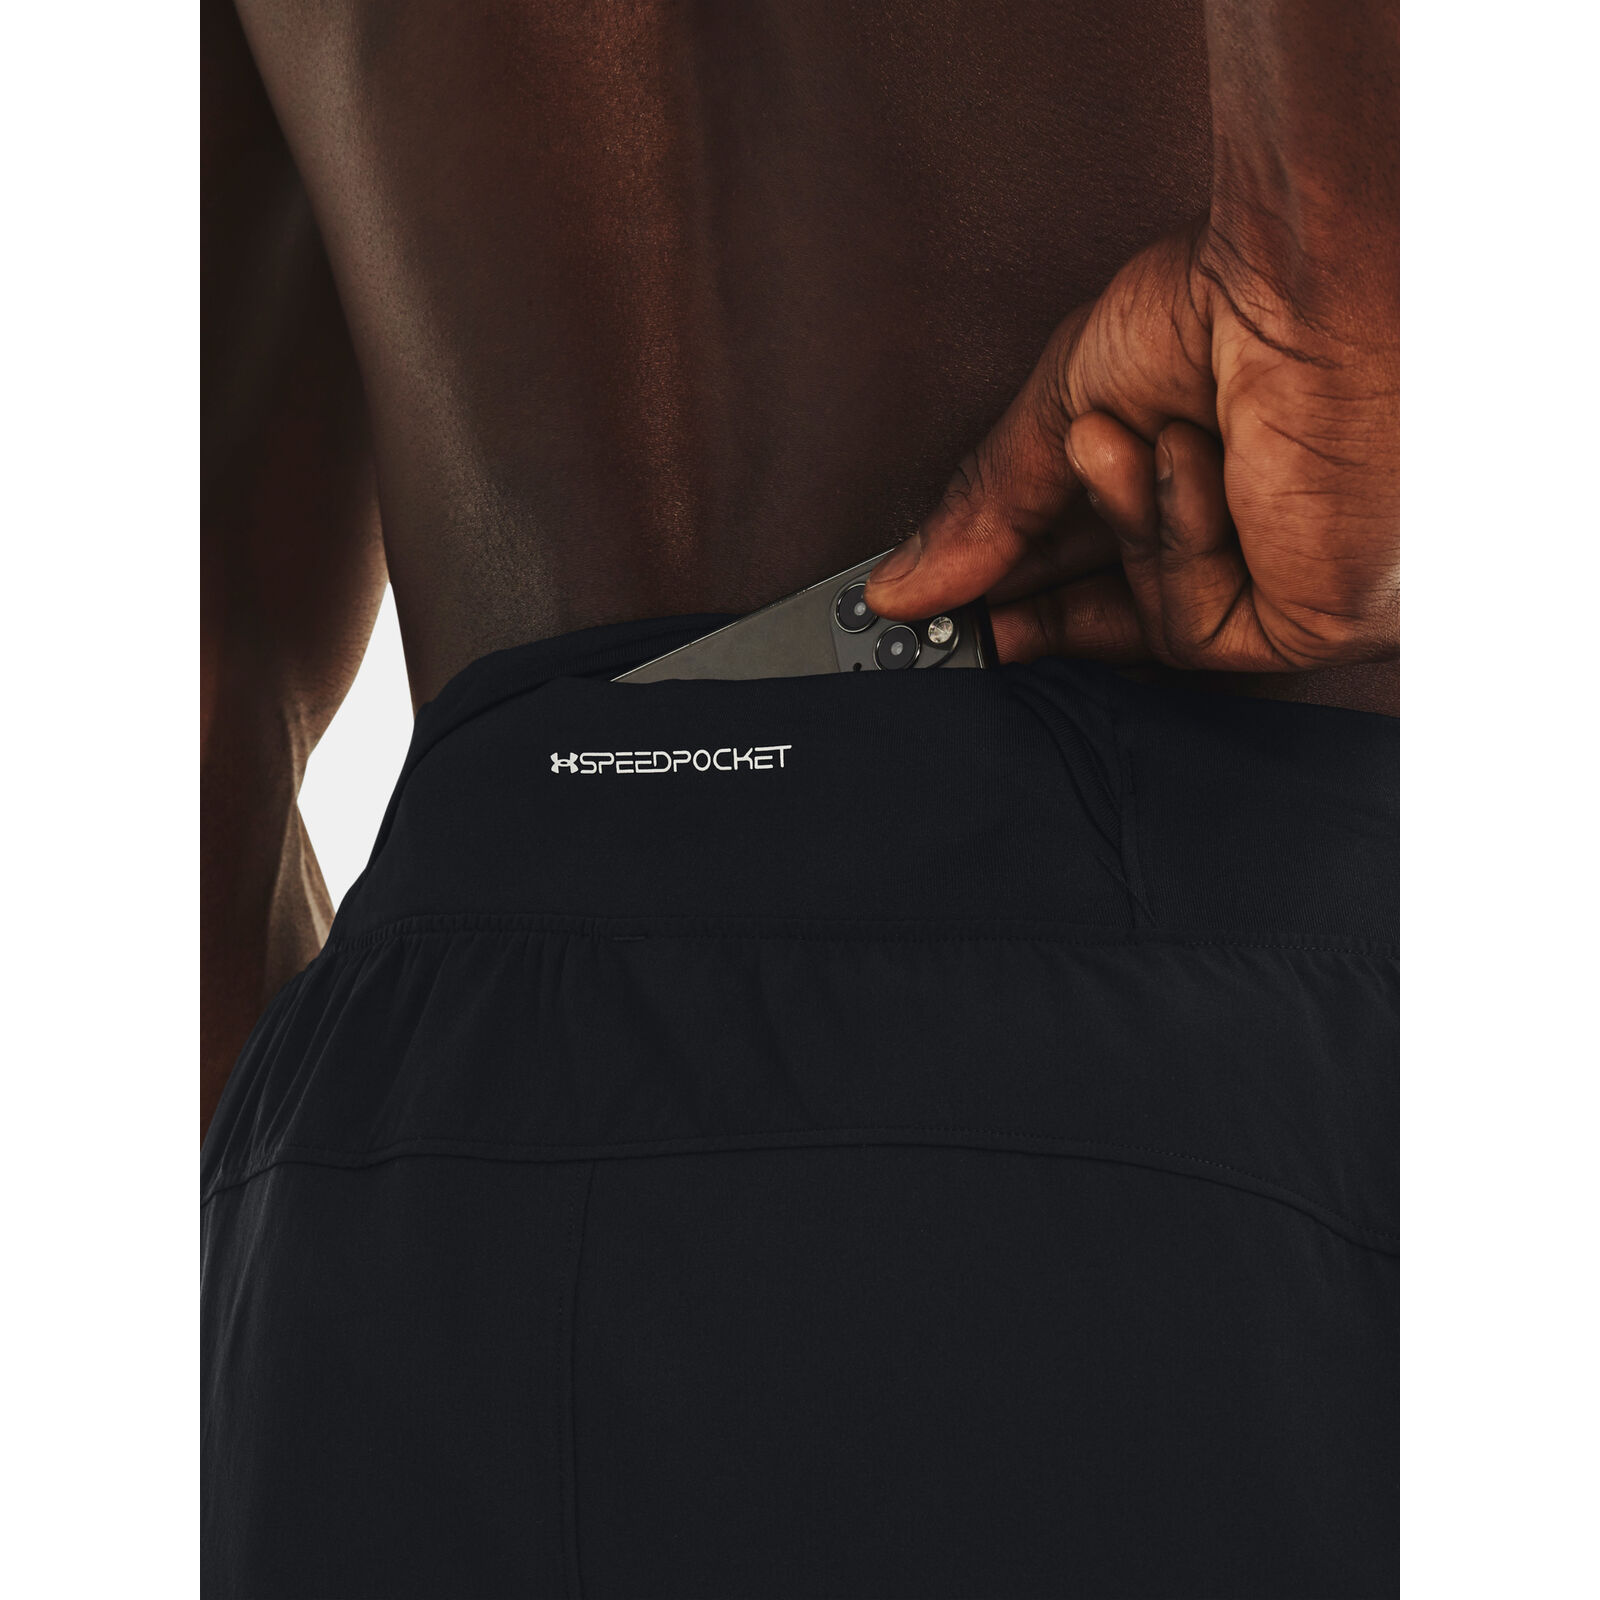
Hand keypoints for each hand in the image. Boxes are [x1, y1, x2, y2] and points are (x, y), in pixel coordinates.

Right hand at [863, 220, 1397, 669]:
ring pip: (1158, 631)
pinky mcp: (1317, 618)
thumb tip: (903, 584)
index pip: (1108, 583)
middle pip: (1127, 625)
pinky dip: (1175, 546)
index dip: (1026, 604)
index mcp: (1204, 493)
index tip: (953, 614)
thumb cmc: (1228, 302)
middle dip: (1044, 608)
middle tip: (959, 610)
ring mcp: (1288, 590)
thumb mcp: (1069, 407)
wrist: (1309, 280)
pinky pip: (1199, 632)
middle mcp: (1256, 551)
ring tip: (1120, 438)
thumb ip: (987, 510)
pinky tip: (1186, 457)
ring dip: (1124, 527)